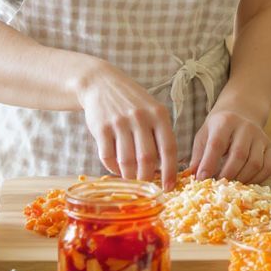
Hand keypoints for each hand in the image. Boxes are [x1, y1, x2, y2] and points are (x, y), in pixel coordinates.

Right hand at [77, 63, 178, 187]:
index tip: (169, 187)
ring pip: (127, 162)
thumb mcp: (152, 109)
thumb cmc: (132, 101)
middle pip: (147, 159)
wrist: (101, 83)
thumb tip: (165, 168)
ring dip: (129, 175)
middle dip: (146, 177)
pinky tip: (117, 168)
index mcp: (158, 114)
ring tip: (131, 176)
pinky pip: (108, 157)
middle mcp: (140, 117)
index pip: (168, 148)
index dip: (170, 172)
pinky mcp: (101, 128)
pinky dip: (113, 168)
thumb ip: (160, 134)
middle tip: (145, 183)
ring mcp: (120, 122)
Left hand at [188, 109, 270, 183]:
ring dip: (241, 179)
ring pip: (254, 164)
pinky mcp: (270, 147)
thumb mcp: (204, 135)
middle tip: (216, 187)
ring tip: (229, 186)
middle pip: (238, 155)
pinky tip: (245, 182)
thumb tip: (192, 177)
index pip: (217, 144)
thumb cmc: (217, 128)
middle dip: (226, 175)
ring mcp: (260, 137)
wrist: (241, 113)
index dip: (209, 164)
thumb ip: (198, 156)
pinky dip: (257, 180)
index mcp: (225, 121)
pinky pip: (268, 168)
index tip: (201, 180)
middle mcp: (246, 127)